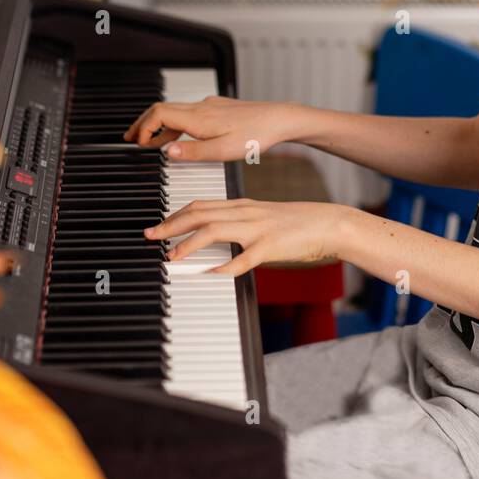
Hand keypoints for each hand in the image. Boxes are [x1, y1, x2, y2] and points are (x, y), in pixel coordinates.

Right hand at [122, 95, 300, 163]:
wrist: (280, 119)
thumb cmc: (256, 136)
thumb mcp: (223, 151)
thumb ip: (193, 152)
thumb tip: (166, 152)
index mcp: (198, 118)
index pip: (159, 114)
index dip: (143, 127)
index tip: (137, 144)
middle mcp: (201, 107)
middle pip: (161, 109)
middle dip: (142, 124)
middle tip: (128, 139)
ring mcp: (209, 106)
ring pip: (174, 111)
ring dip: (158, 125)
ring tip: (147, 142)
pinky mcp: (217, 108)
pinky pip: (187, 113)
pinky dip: (174, 124)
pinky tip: (177, 137)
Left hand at [144, 197, 354, 276]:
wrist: (327, 223)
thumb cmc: (296, 223)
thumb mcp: (263, 217)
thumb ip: (240, 224)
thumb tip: (216, 236)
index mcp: (242, 205)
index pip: (200, 205)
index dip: (175, 215)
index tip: (159, 226)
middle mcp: (245, 212)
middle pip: (199, 214)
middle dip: (170, 225)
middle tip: (151, 236)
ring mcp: (257, 228)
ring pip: (214, 230)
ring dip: (188, 244)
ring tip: (172, 256)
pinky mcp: (269, 246)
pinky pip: (242, 258)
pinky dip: (223, 266)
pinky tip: (210, 273)